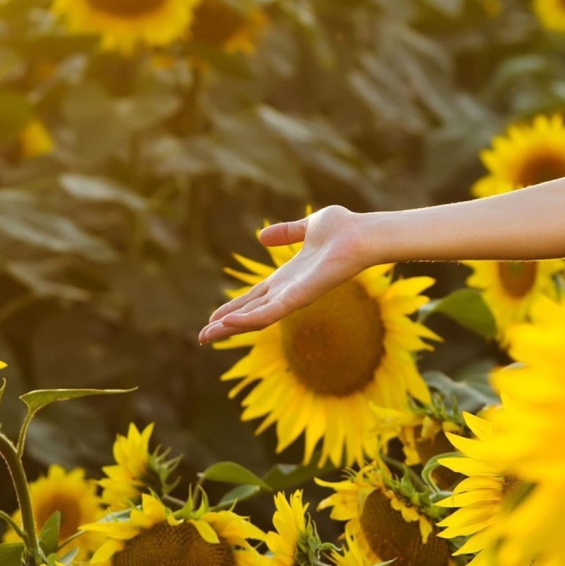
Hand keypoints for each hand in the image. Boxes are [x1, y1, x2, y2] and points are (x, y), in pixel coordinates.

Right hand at [197, 206, 367, 343]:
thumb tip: (262, 237)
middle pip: (251, 312)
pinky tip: (227, 324)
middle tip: (201, 337)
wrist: (362, 233)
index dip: (234, 307)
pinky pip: (269, 314)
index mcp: (288, 277)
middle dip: (226, 324)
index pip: (255, 297)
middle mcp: (289, 290)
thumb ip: (286, 233)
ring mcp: (294, 296)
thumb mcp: (307, 227)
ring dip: (230, 327)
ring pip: (255, 318)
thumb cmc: (344, 228)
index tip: (213, 318)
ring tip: (206, 336)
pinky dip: (247, 320)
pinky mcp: (300, 298)